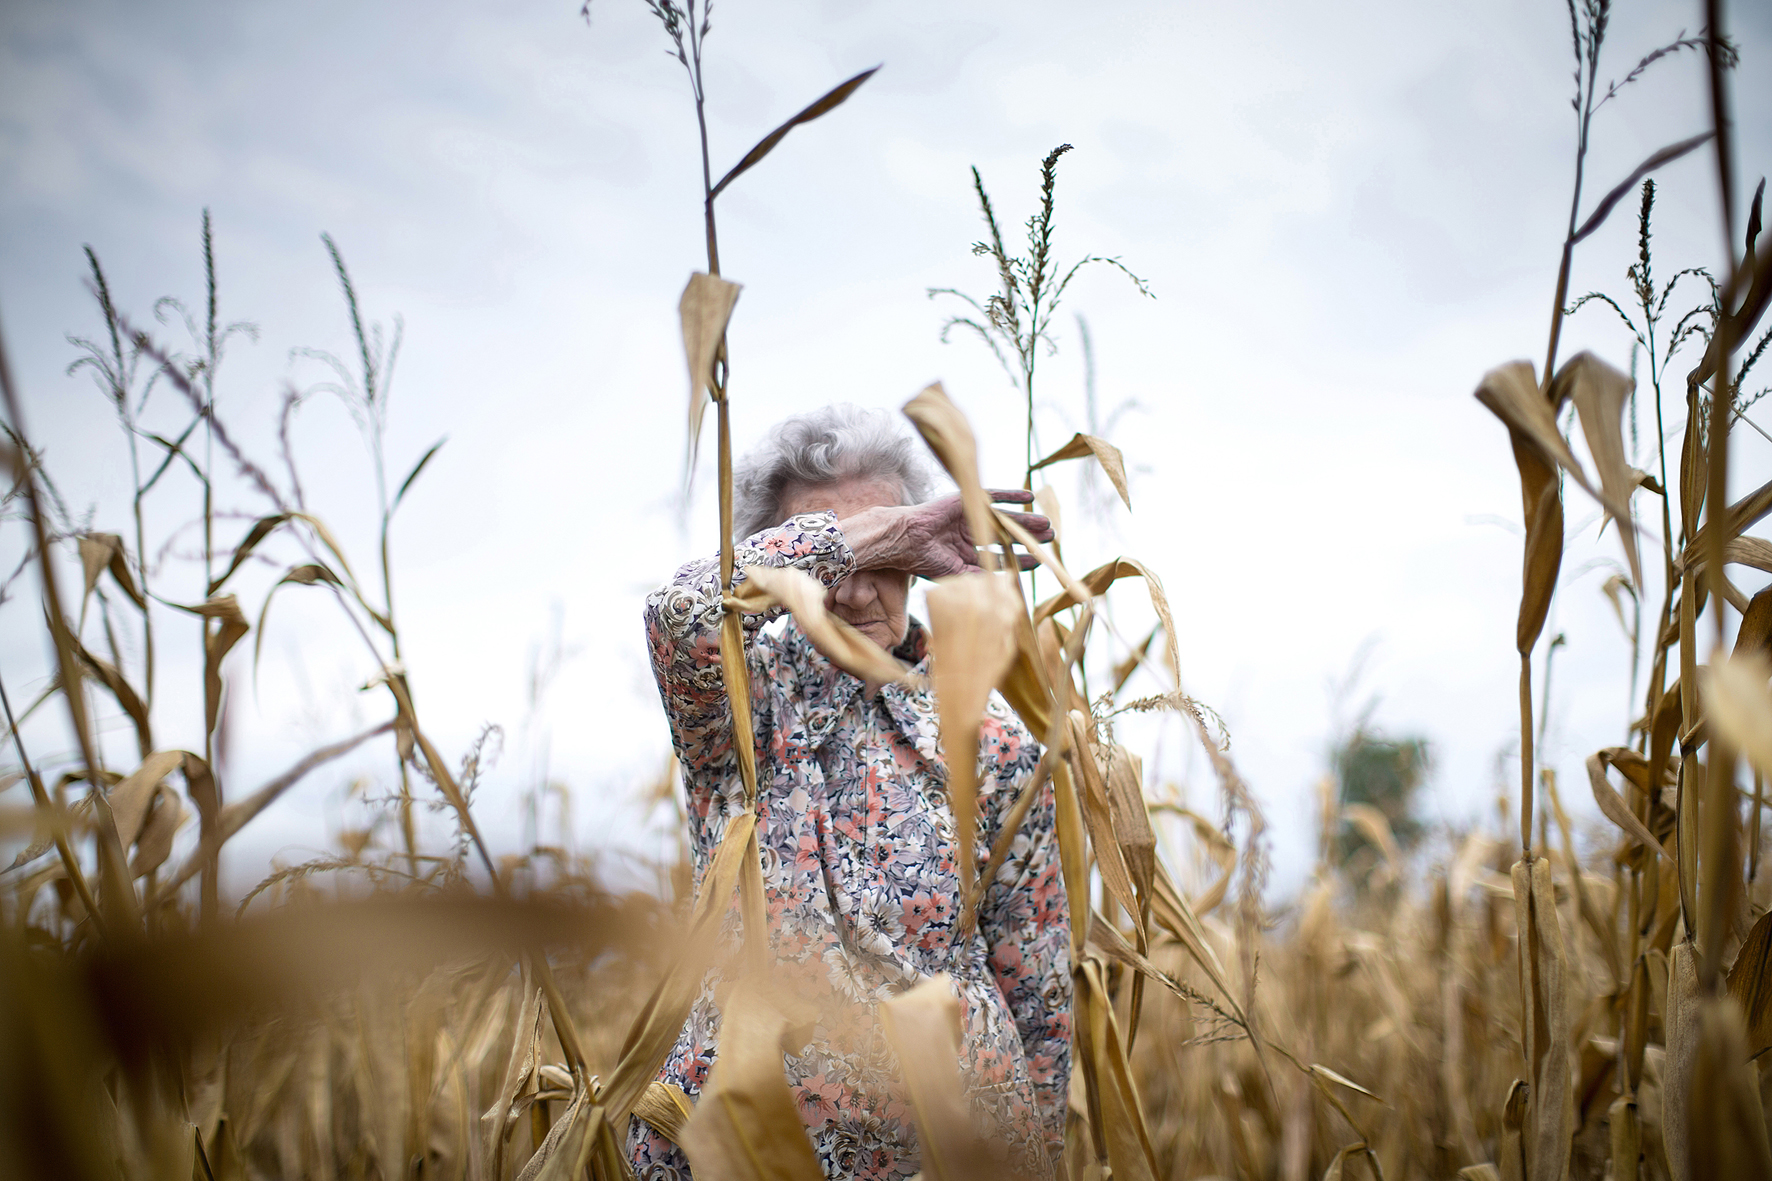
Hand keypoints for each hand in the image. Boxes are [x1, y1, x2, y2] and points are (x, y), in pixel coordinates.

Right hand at [844, 489, 1054, 578]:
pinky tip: (1029, 496)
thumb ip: (981, 578)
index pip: (999, 556)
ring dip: (1025, 520)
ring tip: (1046, 523)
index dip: (1019, 559)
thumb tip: (1007, 589)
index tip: (1039, 560)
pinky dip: (1011, 496)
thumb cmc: (925, 561)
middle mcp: (968, 534)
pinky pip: (993, 496)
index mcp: (965, 553)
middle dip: (1027, 537)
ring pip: (1003, 518)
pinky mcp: (965, 501)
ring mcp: (967, 517)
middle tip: (1051, 537)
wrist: (906, 540)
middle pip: (1005, 536)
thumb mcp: (957, 574)